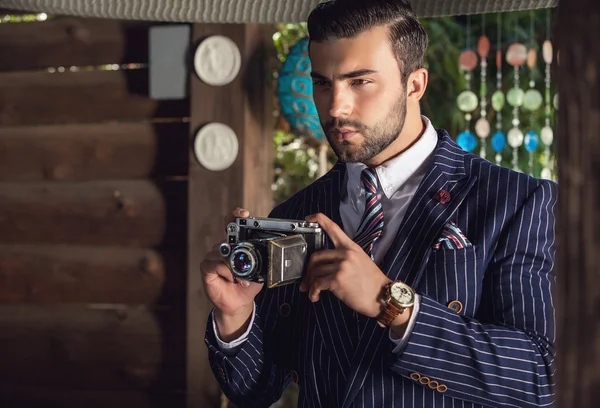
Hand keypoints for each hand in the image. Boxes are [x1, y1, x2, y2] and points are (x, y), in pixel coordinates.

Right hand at [200, 207, 262, 339]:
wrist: (237, 303)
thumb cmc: (247, 286)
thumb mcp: (258, 275)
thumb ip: (260, 265)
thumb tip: (265, 259)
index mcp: (236, 246)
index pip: (233, 226)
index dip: (236, 216)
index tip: (243, 213)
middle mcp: (224, 248)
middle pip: (225, 236)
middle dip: (232, 235)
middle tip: (239, 240)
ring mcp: (213, 257)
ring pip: (221, 252)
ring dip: (232, 265)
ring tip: (238, 277)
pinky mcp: (206, 267)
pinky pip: (215, 264)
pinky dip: (224, 271)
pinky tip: (229, 278)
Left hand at [299, 212, 390, 318]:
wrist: (382, 297)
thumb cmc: (371, 282)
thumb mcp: (361, 260)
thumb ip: (344, 257)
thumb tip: (324, 264)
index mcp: (351, 247)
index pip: (333, 228)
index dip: (319, 219)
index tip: (309, 218)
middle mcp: (346, 254)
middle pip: (316, 256)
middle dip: (309, 270)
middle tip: (308, 280)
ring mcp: (341, 266)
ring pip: (315, 271)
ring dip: (311, 283)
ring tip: (313, 291)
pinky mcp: (338, 279)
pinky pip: (317, 283)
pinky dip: (313, 291)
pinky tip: (316, 296)